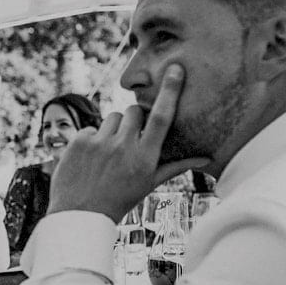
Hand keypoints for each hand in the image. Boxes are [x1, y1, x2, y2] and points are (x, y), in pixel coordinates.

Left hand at [46, 64, 209, 222]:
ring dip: (113, 129)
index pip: (162, 117)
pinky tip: (90, 160)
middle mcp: (123, 146)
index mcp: (144, 157)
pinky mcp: (78, 142)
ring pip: (113, 117)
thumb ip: (176, 166)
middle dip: (134, 119)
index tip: (176, 69)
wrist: (79, 215)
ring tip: (108, 154)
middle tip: (128, 141)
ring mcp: (99, 143)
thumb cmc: (118, 199)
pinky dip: (92, 140)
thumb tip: (207, 159)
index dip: (171, 91)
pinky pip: (91, 128)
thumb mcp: (148, 184)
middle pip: (135, 111)